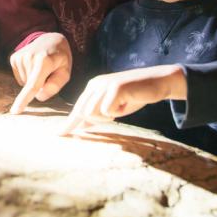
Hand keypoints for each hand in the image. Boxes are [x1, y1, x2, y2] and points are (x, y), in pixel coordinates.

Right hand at [9, 32, 70, 113]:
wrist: (50, 40)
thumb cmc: (60, 59)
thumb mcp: (65, 71)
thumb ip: (56, 85)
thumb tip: (39, 95)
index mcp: (44, 61)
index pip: (33, 84)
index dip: (24, 99)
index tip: (15, 111)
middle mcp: (29, 57)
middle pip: (31, 86)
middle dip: (40, 85)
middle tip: (48, 72)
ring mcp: (20, 57)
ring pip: (24, 83)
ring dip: (33, 81)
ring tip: (41, 68)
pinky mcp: (14, 58)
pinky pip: (19, 78)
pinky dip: (27, 77)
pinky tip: (33, 66)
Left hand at [60, 64, 186, 134]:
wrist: (157, 82)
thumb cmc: (134, 96)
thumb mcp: (113, 107)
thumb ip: (97, 115)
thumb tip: (80, 126)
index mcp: (92, 87)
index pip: (78, 108)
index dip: (69, 123)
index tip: (59, 134)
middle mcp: (95, 84)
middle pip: (84, 113)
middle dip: (99, 120)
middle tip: (117, 113)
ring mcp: (104, 84)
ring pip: (93, 113)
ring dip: (109, 116)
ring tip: (122, 106)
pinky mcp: (114, 87)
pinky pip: (108, 110)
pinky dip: (119, 111)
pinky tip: (127, 102)